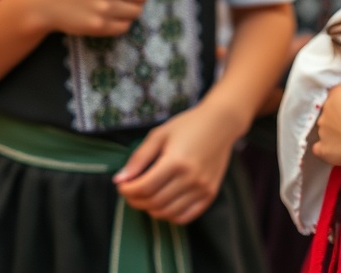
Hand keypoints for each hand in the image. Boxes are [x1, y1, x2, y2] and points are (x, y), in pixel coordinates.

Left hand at [113, 101, 235, 223]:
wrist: (221, 123)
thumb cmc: (188, 125)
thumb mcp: (160, 134)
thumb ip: (139, 158)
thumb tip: (119, 179)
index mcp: (176, 162)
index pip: (144, 188)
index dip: (127, 190)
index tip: (122, 185)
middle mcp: (191, 178)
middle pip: (154, 202)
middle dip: (135, 200)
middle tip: (130, 192)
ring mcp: (202, 189)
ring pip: (167, 213)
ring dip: (150, 209)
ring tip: (145, 197)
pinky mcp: (210, 194)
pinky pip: (185, 217)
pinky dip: (170, 216)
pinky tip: (163, 204)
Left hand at [312, 59, 340, 167]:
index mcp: (336, 93)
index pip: (337, 94)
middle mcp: (325, 110)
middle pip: (330, 111)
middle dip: (340, 116)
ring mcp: (322, 131)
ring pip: (324, 129)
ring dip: (333, 132)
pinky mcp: (324, 149)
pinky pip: (320, 149)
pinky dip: (326, 149)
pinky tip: (336, 150)